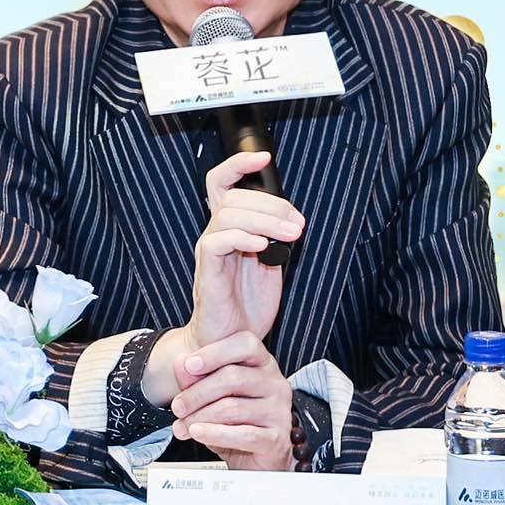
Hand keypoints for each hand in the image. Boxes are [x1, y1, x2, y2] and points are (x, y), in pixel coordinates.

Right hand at [142, 150, 302, 406]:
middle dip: (270, 203)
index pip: (222, 184)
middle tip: (296, 223)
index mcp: (230, 230)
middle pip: (232, 197)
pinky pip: (216, 242)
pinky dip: (242, 237)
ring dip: (263, 218)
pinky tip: (263, 245)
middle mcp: (216, 237)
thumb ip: (275, 239)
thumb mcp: (270, 265)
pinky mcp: (207, 273)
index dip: (239, 165)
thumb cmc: (247, 308)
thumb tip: (291, 220)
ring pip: (226, 215)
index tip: (264, 158)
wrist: (229, 346)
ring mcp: (210, 254)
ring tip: (289, 234)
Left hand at [168, 330, 296, 470]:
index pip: (246, 344)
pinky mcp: (277, 439)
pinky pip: (243, 434)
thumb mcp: (211, 396)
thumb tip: (180, 363)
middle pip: (233, 377)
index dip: (216, 352)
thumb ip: (196, 377)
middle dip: (197, 393)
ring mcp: (279, 411)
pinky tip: (198, 433)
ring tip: (183, 426)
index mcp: (263, 364)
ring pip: (232, 408)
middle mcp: (275, 384)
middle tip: (177, 407)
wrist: (253, 459)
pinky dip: (215, 434)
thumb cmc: (235, 422)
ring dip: (200, 417)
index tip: (190, 365)